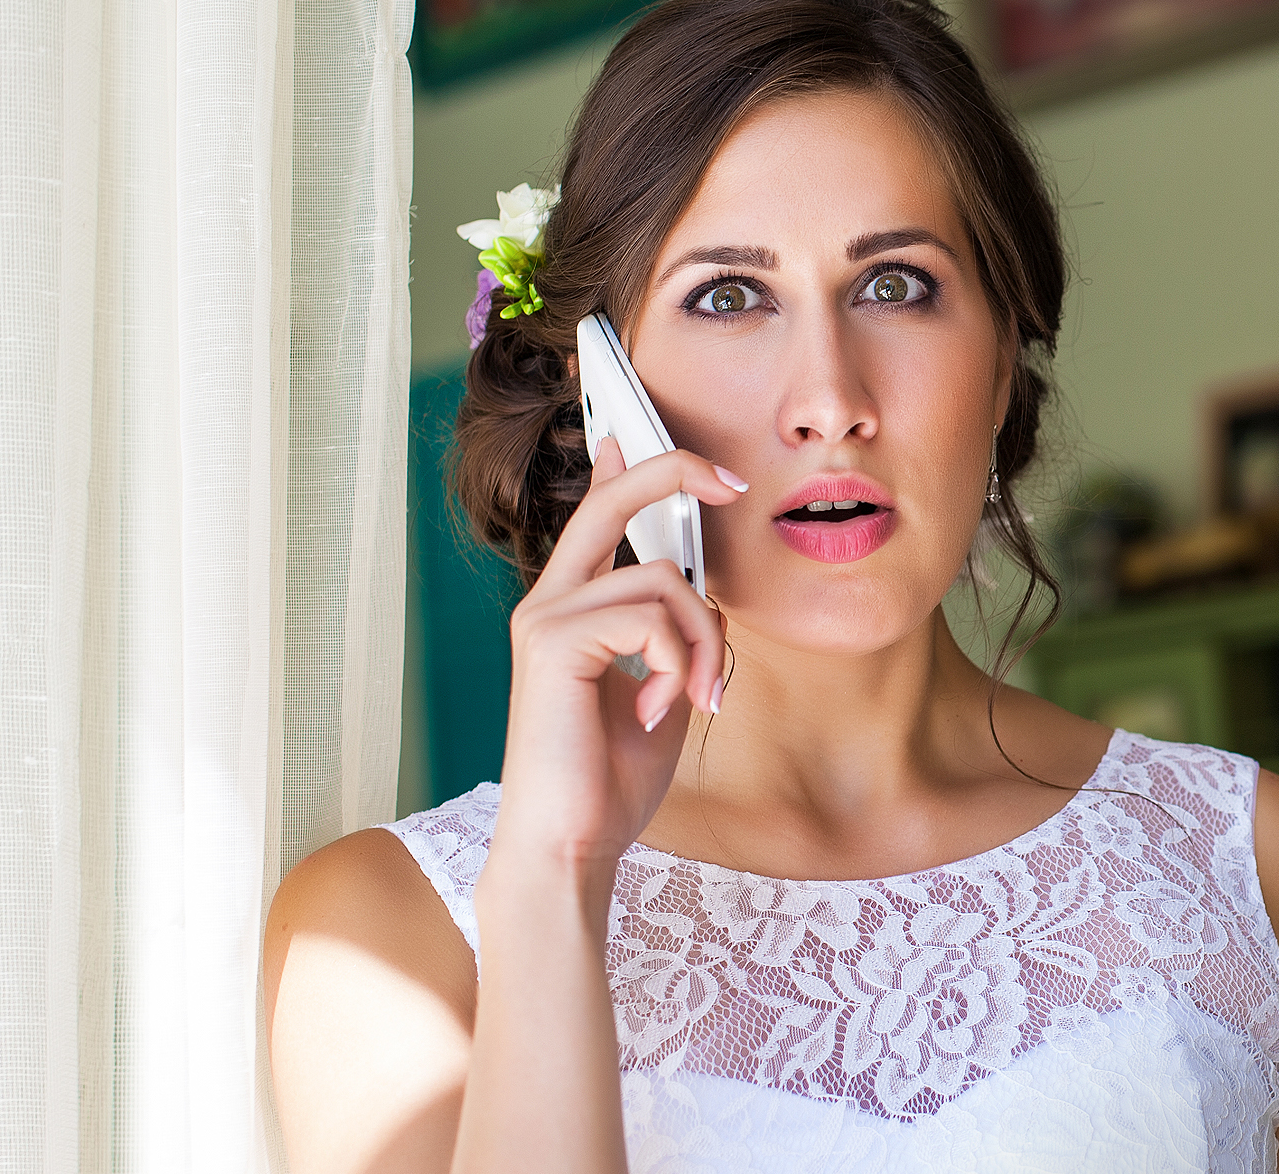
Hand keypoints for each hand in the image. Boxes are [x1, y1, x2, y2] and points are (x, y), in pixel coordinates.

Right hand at [489, 437, 746, 877]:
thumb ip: (673, 639)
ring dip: (703, 644)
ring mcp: (544, 619)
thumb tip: (703, 594)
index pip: (593, 518)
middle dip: (674, 471)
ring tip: (697, 699)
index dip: (622, 469)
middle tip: (734, 481)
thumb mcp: (660, 693)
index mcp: (567, 613)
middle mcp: (547, 604)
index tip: (630, 432)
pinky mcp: (552, 643)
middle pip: (613, 501)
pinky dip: (679, 665)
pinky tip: (663, 710)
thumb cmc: (609, 783)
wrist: (570, 847)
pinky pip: (652, 618)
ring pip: (664, 582)